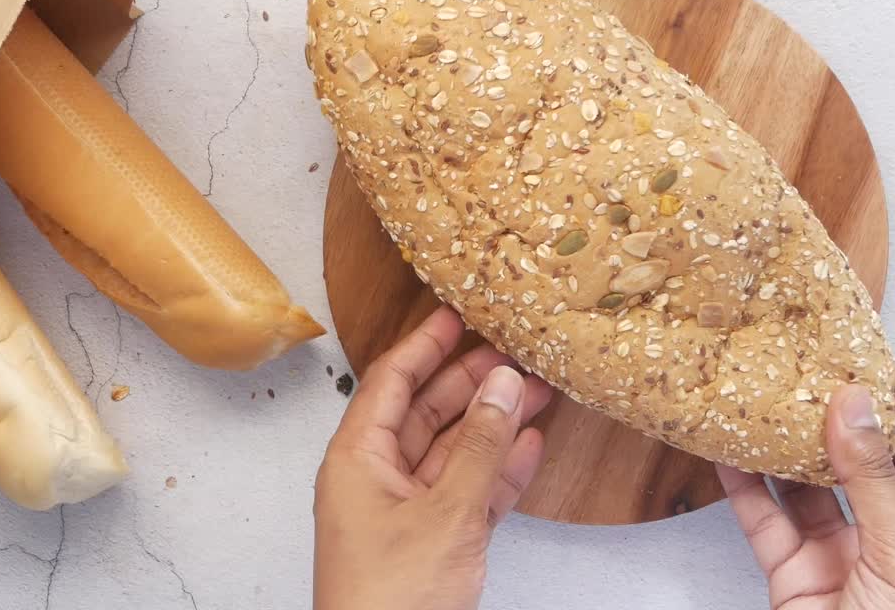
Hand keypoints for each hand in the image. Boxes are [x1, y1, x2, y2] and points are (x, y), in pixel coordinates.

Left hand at [313, 306, 552, 609]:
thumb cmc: (391, 599)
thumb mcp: (445, 513)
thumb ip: (481, 448)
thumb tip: (504, 386)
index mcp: (358, 458)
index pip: (390, 381)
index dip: (424, 345)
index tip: (457, 313)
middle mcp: (378, 476)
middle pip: (427, 411)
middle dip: (471, 382)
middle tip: (513, 350)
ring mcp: (407, 510)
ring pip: (455, 450)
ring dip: (494, 423)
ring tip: (537, 389)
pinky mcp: (435, 540)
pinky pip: (469, 491)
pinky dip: (500, 471)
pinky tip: (531, 445)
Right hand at [716, 385, 894, 609]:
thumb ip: (875, 482)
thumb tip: (854, 405)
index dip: (887, 411)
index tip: (853, 366)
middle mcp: (893, 544)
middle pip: (856, 467)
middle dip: (825, 423)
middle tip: (795, 374)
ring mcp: (841, 561)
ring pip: (805, 491)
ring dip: (779, 450)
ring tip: (756, 402)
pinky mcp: (794, 579)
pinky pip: (767, 524)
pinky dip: (744, 488)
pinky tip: (727, 453)